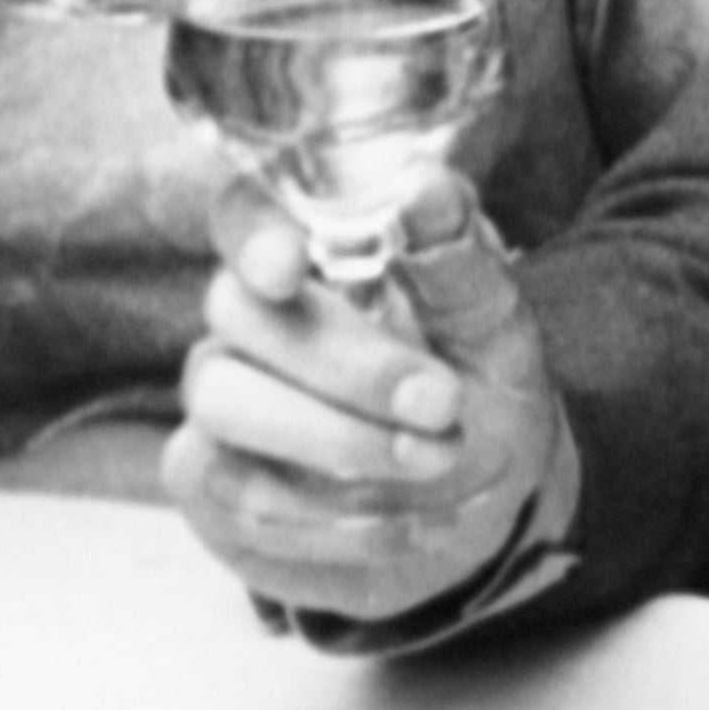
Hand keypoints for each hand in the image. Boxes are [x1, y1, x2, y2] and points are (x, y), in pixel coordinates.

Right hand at [166, 180, 571, 622]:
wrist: (483, 507)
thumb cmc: (482, 390)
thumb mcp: (495, 326)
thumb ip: (456, 259)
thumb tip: (424, 184)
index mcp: (317, 258)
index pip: (245, 213)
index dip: (253, 233)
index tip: (288, 265)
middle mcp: (251, 322)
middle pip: (239, 314)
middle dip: (345, 365)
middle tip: (442, 404)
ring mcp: (221, 403)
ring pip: (224, 405)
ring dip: (338, 441)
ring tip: (434, 458)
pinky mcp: (213, 487)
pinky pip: (236, 499)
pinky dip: (333, 521)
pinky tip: (411, 524)